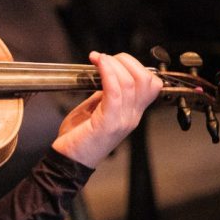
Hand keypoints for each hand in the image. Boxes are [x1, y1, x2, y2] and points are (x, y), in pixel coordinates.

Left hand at [52, 51, 162, 167]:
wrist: (68, 161)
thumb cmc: (78, 138)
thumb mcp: (95, 111)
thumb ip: (105, 95)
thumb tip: (107, 76)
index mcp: (132, 113)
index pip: (151, 84)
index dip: (135, 66)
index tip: (112, 59)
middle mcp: (132, 116)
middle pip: (145, 79)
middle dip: (126, 61)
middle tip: (105, 58)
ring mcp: (123, 120)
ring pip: (131, 83)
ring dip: (113, 64)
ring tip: (98, 59)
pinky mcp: (108, 122)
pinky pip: (115, 92)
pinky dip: (107, 73)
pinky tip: (98, 65)